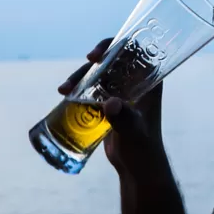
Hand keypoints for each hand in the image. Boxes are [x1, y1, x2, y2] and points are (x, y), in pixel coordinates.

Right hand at [58, 38, 168, 180]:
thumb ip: (125, 119)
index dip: (113, 46)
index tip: (94, 56)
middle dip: (89, 64)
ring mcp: (122, 92)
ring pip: (99, 74)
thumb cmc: (143, 149)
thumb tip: (110, 104)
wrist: (137, 168)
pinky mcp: (110, 103)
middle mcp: (136, 82)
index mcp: (150, 80)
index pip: (134, 50)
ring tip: (63, 90)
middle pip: (111, 60)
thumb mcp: (134, 133)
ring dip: (80, 77)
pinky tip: (66, 95)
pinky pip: (93, 87)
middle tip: (73, 78)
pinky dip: (79, 88)